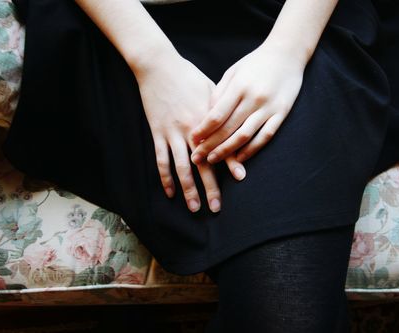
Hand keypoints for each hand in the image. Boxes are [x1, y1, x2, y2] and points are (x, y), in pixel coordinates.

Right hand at [134, 52, 246, 212]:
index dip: (231, 163)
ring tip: (194, 208)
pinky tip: (170, 193)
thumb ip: (222, 111)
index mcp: (208, 119)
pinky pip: (161, 160)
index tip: (241, 178)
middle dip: (210, 188)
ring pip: (181, 168)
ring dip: (188, 189)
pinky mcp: (157, 133)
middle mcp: (192, 130)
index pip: (222, 145)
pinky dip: (165, 178)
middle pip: (203, 164)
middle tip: (216, 207)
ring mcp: (172, 133)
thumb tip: (235, 124)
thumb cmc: (188, 76)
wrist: (159, 66)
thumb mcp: (211, 90)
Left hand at [188, 42, 304, 164]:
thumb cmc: (255, 63)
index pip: (217, 114)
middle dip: (210, 145)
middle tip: (197, 157)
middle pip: (228, 128)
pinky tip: (239, 158)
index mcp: (239, 86)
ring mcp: (269, 107)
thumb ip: (220, 93)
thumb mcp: (233, 71)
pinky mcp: (281, 113)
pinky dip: (251, 149)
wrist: (287, 53)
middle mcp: (254, 98)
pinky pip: (265, 136)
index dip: (203, 130)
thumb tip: (206, 117)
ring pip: (245, 135)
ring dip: (227, 151)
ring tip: (213, 160)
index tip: (192, 140)